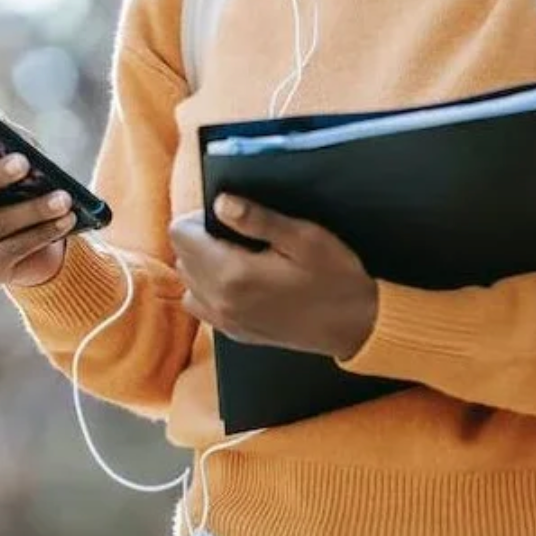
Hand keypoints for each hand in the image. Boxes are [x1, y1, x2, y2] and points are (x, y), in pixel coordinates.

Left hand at [169, 195, 377, 360]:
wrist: (355, 325)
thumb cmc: (334, 276)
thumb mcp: (303, 237)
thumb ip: (257, 219)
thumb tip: (220, 202)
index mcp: (233, 274)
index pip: (180, 235)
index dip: (198, 216)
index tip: (227, 215)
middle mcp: (220, 301)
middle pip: (181, 257)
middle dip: (200, 238)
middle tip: (238, 232)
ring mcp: (226, 322)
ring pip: (189, 283)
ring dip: (202, 264)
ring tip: (238, 255)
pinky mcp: (235, 333)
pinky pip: (202, 305)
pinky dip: (210, 289)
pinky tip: (240, 280)